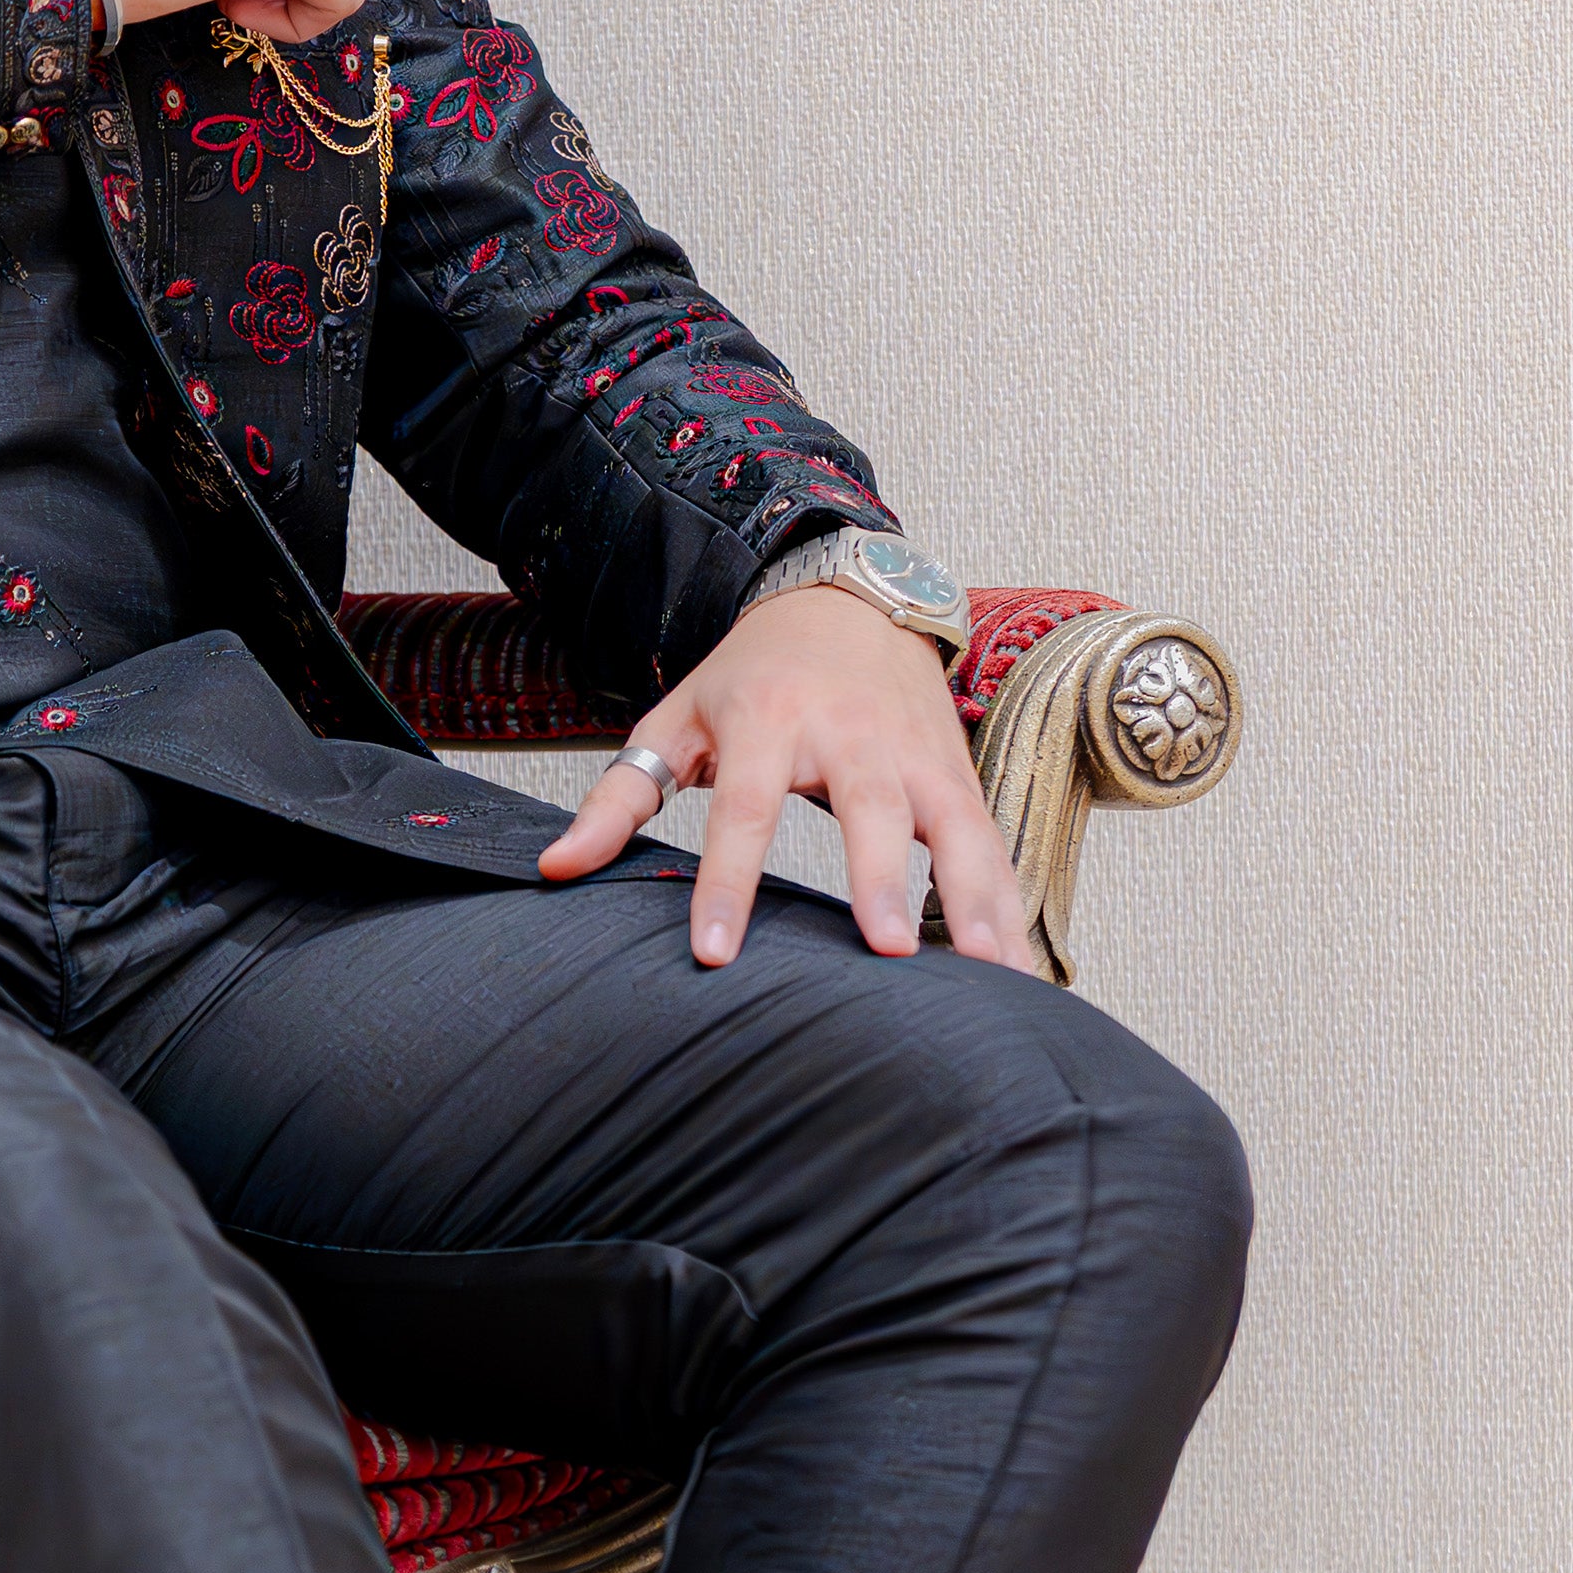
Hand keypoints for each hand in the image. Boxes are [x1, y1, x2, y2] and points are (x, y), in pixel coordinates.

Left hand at [538, 585, 1037, 970]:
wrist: (844, 598)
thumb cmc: (751, 675)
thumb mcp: (676, 721)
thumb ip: (617, 799)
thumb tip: (556, 869)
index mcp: (768, 720)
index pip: (744, 809)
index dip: (729, 882)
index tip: (715, 954)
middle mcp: (851, 734)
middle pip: (871, 811)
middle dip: (882, 880)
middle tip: (888, 951)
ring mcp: (915, 752)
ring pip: (955, 829)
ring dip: (974, 901)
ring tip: (988, 973)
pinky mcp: (959, 771)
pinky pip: (991, 844)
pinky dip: (1006, 905)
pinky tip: (1017, 971)